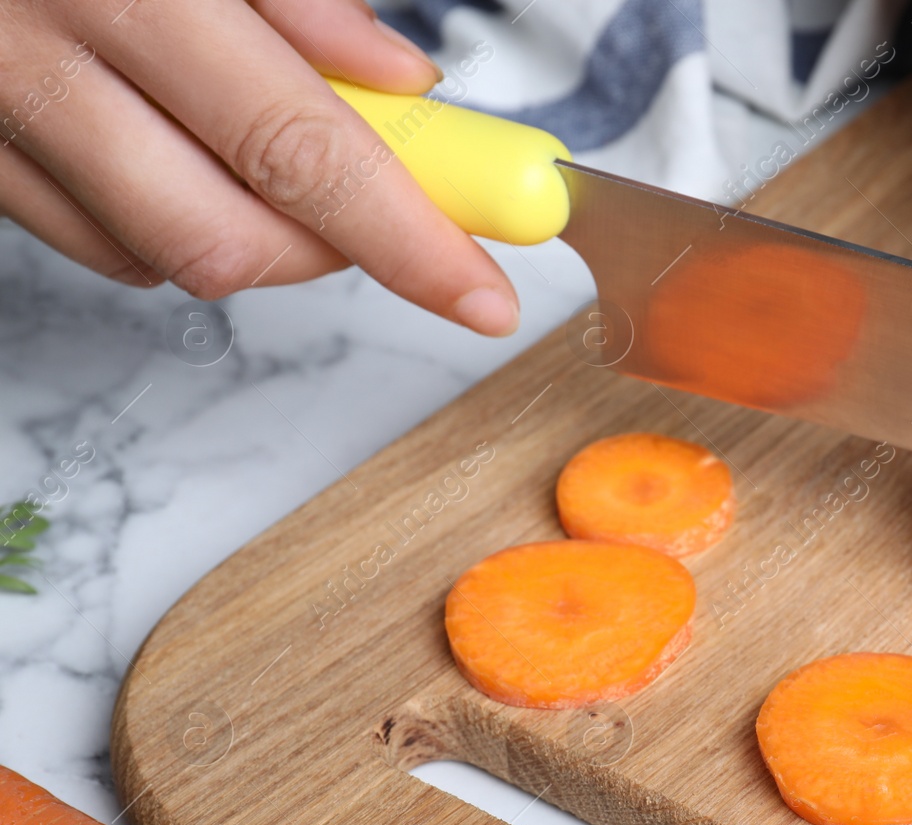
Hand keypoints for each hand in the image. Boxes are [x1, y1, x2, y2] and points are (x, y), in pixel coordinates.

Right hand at [0, 0, 519, 335]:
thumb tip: (398, 78)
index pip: (298, 148)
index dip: (406, 238)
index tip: (481, 292)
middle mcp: (34, 58)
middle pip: (225, 238)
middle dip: (331, 248)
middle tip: (383, 202)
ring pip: (154, 254)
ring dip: (255, 239)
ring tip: (277, 157)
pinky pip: (87, 237)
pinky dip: (165, 224)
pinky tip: (185, 154)